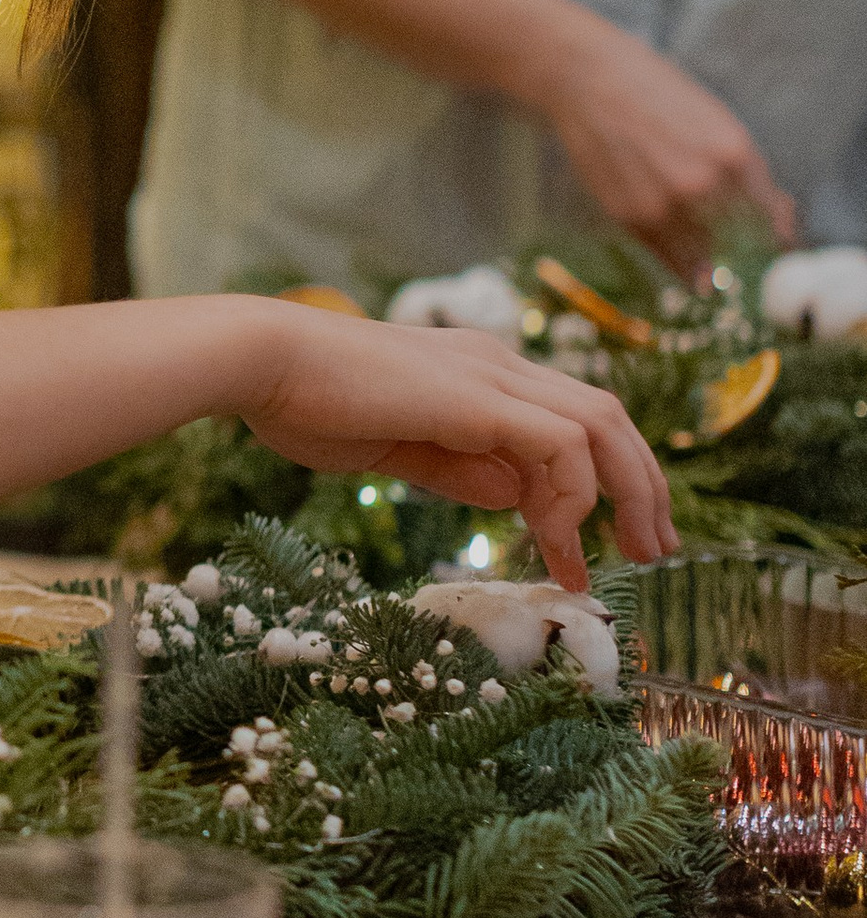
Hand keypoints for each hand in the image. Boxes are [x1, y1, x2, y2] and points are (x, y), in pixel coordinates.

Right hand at [229, 301, 675, 588]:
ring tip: (630, 555)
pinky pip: (561, 445)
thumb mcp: (398, 448)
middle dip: (642, 487)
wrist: (262, 362)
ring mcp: (492, 374)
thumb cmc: (309, 403)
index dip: (602, 483)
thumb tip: (518, 498)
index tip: (597, 549)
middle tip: (654, 552)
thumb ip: (460, 467)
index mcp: (478, 373)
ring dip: (629, 492)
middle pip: (607, 417)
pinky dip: (575, 495)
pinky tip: (559, 540)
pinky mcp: (478, 397)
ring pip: (601, 425)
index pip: (571, 420)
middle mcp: (499, 364)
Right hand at [531, 16, 794, 275]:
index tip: (772, 238)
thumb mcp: (718, 124)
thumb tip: (777, 219)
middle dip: (745, 244)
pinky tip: (681, 240)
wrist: (590, 81)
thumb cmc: (658, 94)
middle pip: (743, 244)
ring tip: (699, 228)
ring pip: (708, 259)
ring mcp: (664, 206)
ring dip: (712, 253)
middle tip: (735, 234)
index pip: (772, 221)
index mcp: (734, 155)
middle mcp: (702, 186)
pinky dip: (683, 259)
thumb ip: (747, 173)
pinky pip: (671, 259)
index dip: (776, 234)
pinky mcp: (631, 218)